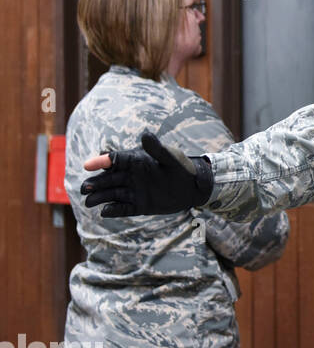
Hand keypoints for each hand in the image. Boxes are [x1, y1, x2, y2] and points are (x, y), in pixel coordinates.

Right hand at [81, 132, 213, 216]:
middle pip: (108, 179)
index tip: (87, 165)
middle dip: (95, 183)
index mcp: (135, 161)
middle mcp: (131, 176)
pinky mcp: (139, 205)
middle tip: (84, 188)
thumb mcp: (171, 159)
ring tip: (88, 202)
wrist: (194, 188)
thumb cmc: (182, 169)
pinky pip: (123, 208)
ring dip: (100, 197)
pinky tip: (105, 212)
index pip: (114, 160)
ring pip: (112, 194)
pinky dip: (114, 210)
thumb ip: (157, 150)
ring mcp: (134, 191)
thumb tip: (145, 135)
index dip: (100, 162)